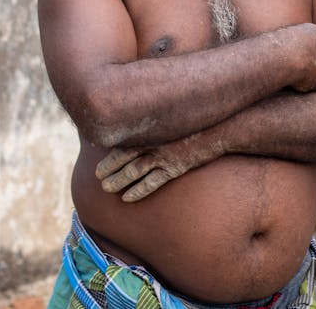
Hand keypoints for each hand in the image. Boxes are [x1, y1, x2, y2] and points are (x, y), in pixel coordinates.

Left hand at [95, 133, 224, 201]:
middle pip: (125, 156)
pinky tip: (127, 198)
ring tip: (105, 188)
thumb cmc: (196, 120)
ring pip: (135, 170)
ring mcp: (164, 156)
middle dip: (109, 167)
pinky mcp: (175, 168)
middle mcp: (155, 142)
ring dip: (118, 180)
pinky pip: (153, 182)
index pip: (124, 138)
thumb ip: (157, 121)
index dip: (109, 149)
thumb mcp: (174, 117)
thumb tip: (142, 123)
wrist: (219, 129)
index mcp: (152, 128)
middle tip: (97, 176)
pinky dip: (138, 190)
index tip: (96, 154)